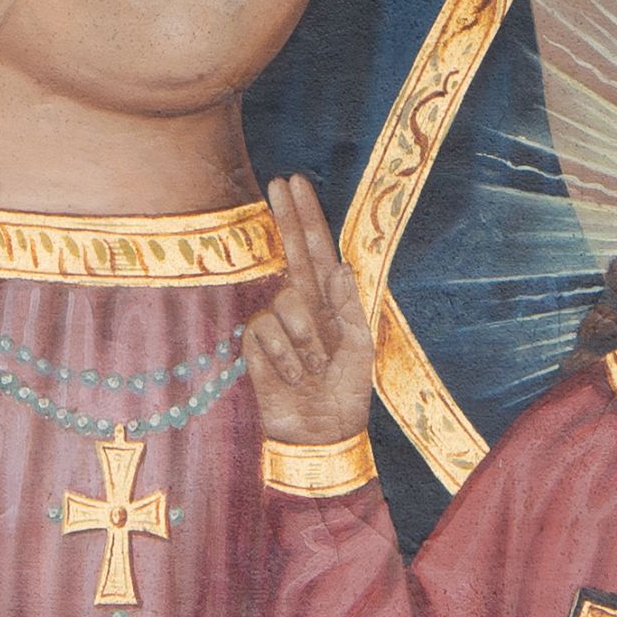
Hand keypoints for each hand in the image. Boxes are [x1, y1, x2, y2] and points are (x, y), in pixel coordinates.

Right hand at [243, 171, 377, 446]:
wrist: (321, 434)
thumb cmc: (346, 394)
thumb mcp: (360, 349)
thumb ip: (349, 306)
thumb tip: (338, 265)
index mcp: (331, 302)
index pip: (317, 250)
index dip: (306, 217)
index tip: (294, 183)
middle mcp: (303, 304)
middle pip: (290, 251)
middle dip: (285, 216)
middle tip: (275, 181)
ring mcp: (278, 323)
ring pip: (286, 301)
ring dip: (305, 339)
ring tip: (314, 369)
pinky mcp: (256, 344)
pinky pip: (266, 330)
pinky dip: (284, 356)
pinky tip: (292, 377)